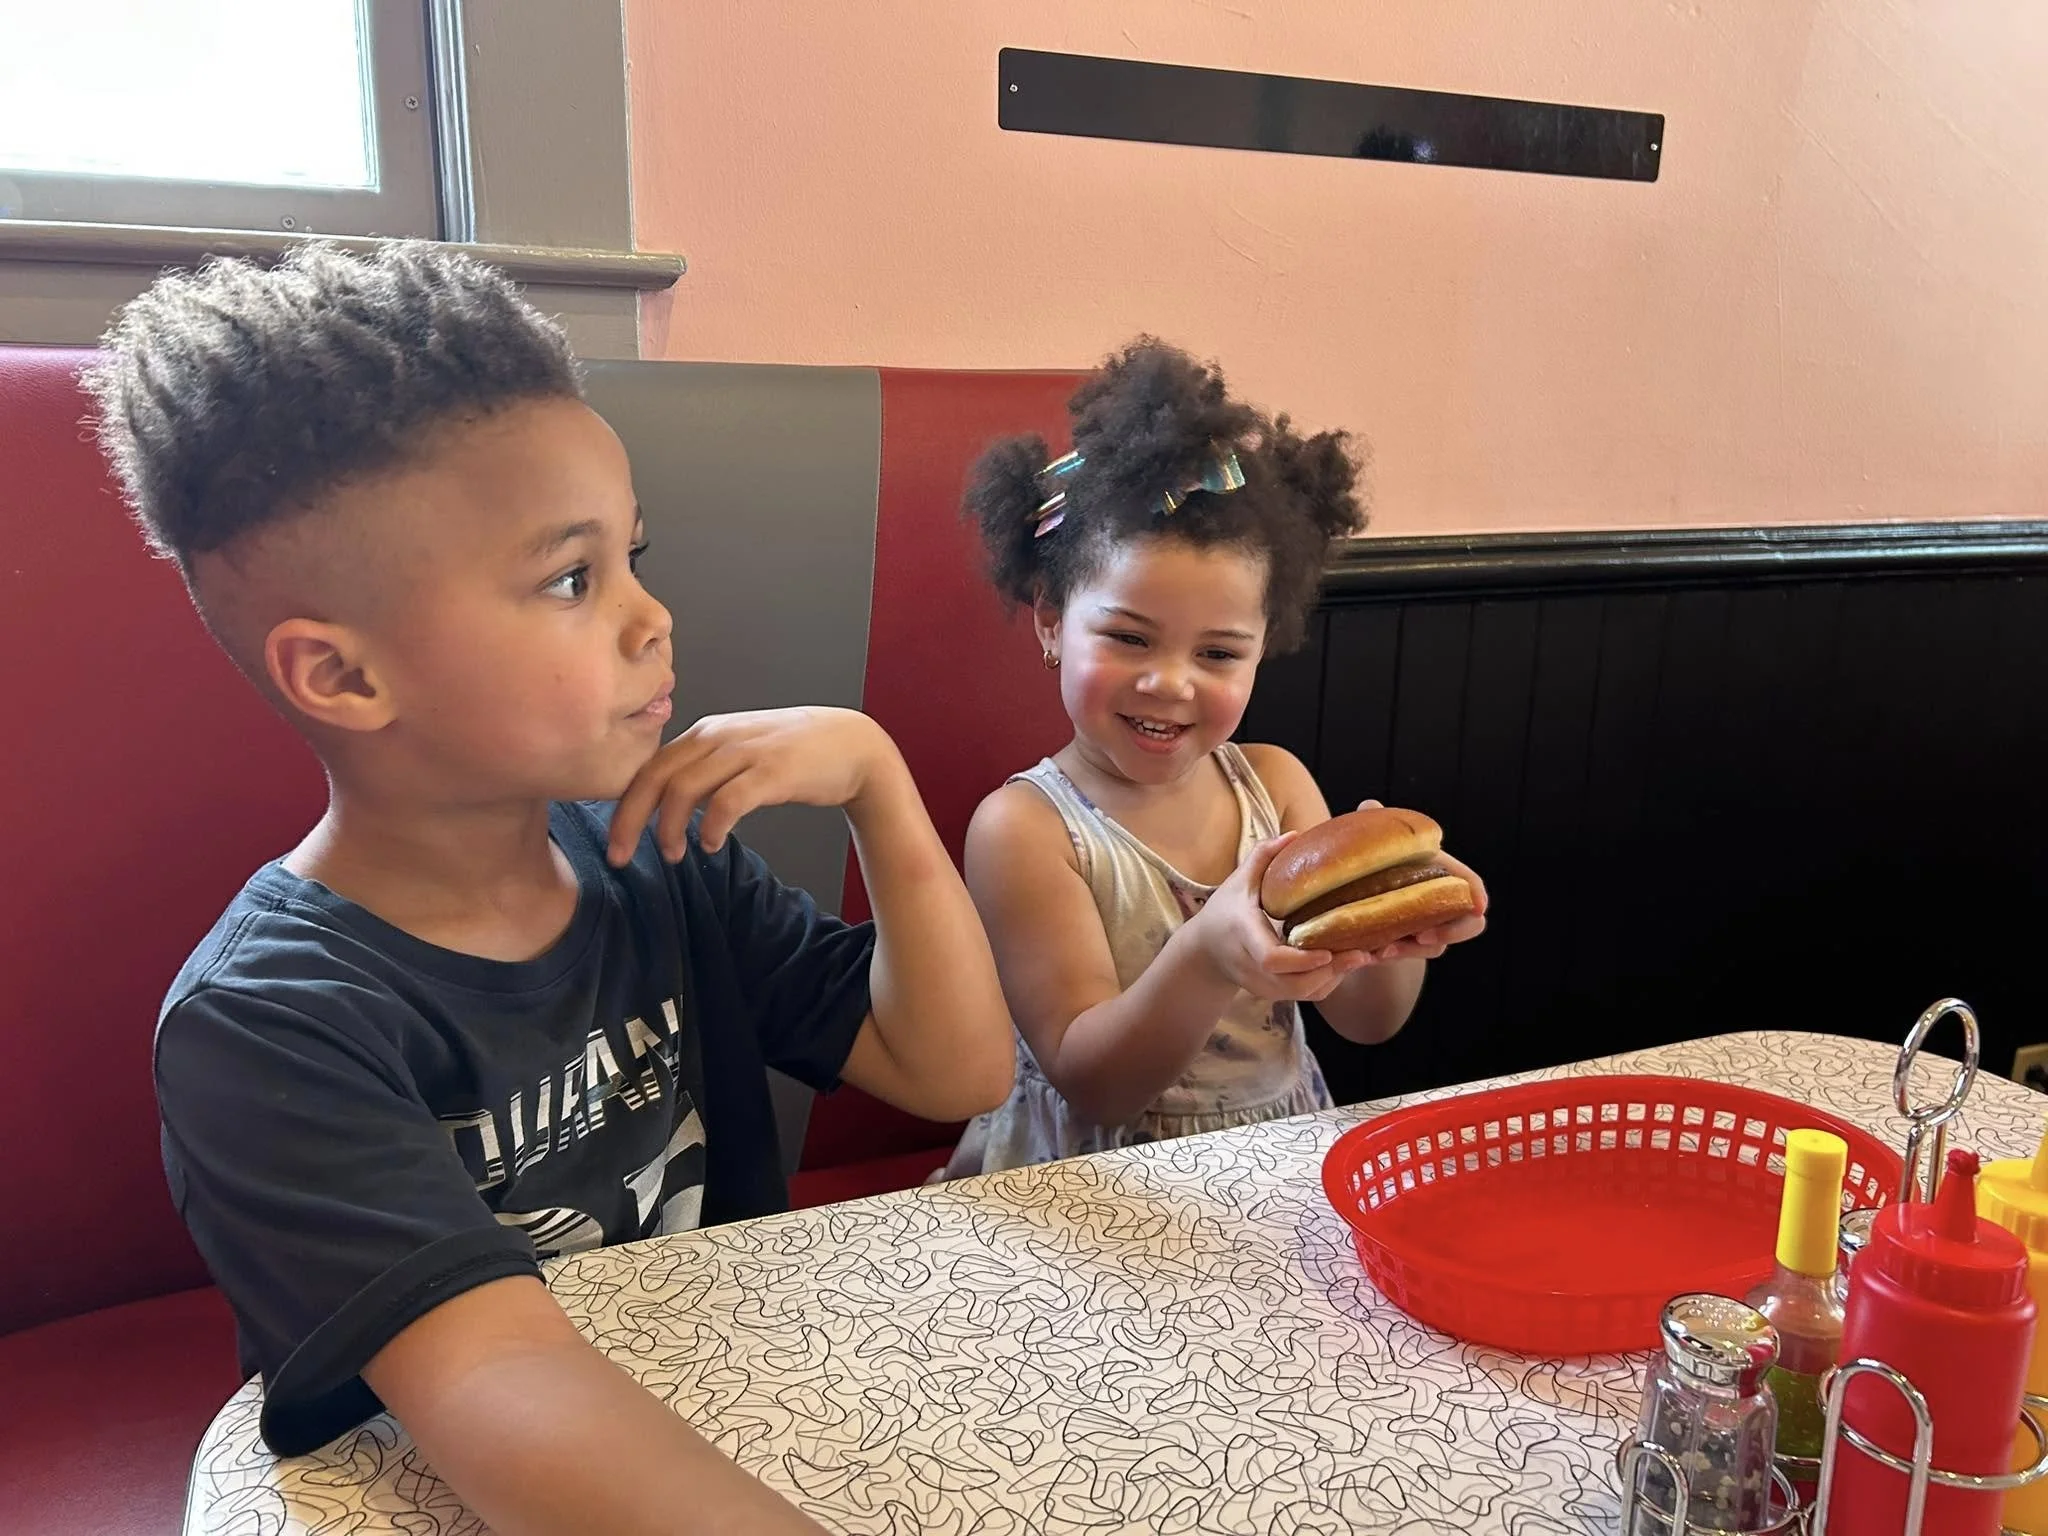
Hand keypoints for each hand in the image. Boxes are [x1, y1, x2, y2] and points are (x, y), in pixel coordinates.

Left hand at [608, 706, 897, 864]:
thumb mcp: (739, 753)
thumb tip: (670, 804)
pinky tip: (711, 844)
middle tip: (621, 857)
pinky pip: (728, 800)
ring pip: (685, 789)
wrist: (851, 746)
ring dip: (670, 827)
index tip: (615, 842)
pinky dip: (712, 825)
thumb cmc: (794, 755)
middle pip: (656, 779)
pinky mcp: (772, 771)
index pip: (648, 769)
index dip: (625, 806)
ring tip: (675, 854)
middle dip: (631, 821)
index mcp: (704, 734)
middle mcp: (718, 737)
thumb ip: (705, 771)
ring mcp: (745, 751)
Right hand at [1188, 834, 1371, 1002]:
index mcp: (1243, 934)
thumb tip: (1295, 834)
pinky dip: (1327, 983)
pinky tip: (1344, 963)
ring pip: (1304, 993)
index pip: (1271, 958)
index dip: (1301, 960)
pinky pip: (1306, 995)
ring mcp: (1263, 986)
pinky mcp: (1273, 995)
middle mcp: (1252, 966)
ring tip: (1360, 955)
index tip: (1328, 951)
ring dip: (1334, 978)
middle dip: (1331, 972)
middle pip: (1294, 983)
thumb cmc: (1224, 912)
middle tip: (1362, 953)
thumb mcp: (1238, 881)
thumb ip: (1263, 856)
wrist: (1205, 954)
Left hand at [1349, 798, 1489, 962]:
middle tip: (1422, 935)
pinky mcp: (1409, 946)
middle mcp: (1441, 902)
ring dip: (1413, 950)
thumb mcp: (1372, 844)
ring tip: (1384, 949)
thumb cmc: (1371, 860)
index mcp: (1439, 872)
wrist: (1348, 893)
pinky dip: (1394, 956)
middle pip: (1470, 923)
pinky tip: (1369, 954)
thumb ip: (1376, 826)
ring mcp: (1429, 926)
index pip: (1468, 882)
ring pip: (1437, 945)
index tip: (1477, 906)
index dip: (1476, 893)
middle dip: (1453, 932)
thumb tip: (1370, 806)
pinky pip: (1410, 957)